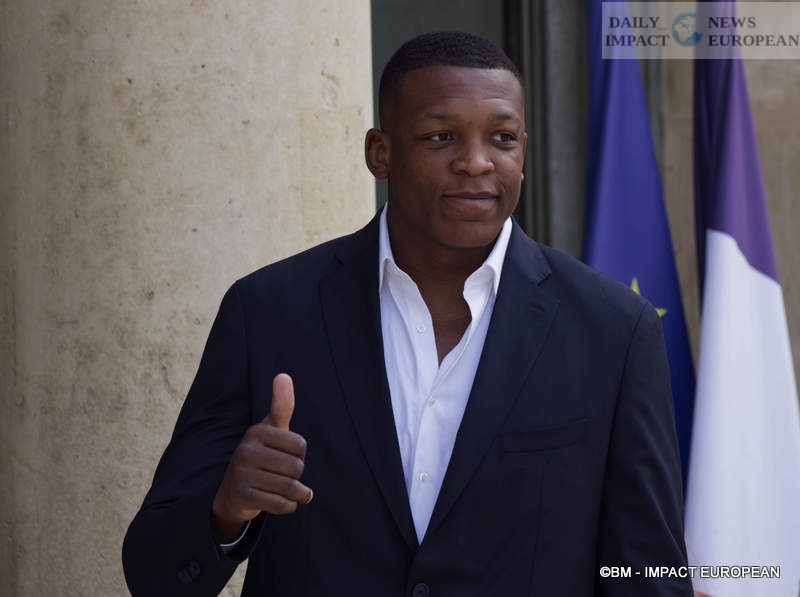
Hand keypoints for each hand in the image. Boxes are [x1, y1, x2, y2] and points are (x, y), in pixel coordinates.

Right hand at [211, 373, 312, 541]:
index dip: (299, 455)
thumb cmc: (261, 455)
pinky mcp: (243, 497)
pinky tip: (285, 503)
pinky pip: (281, 504)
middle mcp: (246, 450)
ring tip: (297, 493)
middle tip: (285, 476)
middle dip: (297, 475)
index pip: (300, 446)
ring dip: (299, 494)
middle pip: (296, 467)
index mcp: (256, 432)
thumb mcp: (271, 430)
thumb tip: (283, 375)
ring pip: (290, 487)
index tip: (287, 456)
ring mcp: (242, 474)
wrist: (234, 492)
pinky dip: (289, 506)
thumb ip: (281, 405)